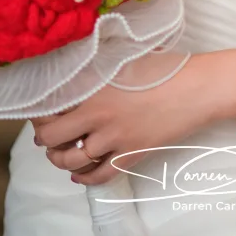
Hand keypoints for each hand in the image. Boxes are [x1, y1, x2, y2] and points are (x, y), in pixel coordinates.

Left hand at [33, 53, 226, 186]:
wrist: (196, 89)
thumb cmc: (165, 66)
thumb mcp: (126, 56)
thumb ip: (99, 63)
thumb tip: (79, 61)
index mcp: (93, 88)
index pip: (50, 108)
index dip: (39, 113)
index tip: (40, 111)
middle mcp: (98, 116)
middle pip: (53, 139)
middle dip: (45, 139)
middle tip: (46, 134)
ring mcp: (114, 139)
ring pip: (73, 161)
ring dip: (60, 160)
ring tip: (60, 153)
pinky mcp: (130, 155)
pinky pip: (99, 176)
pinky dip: (84, 179)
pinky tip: (80, 174)